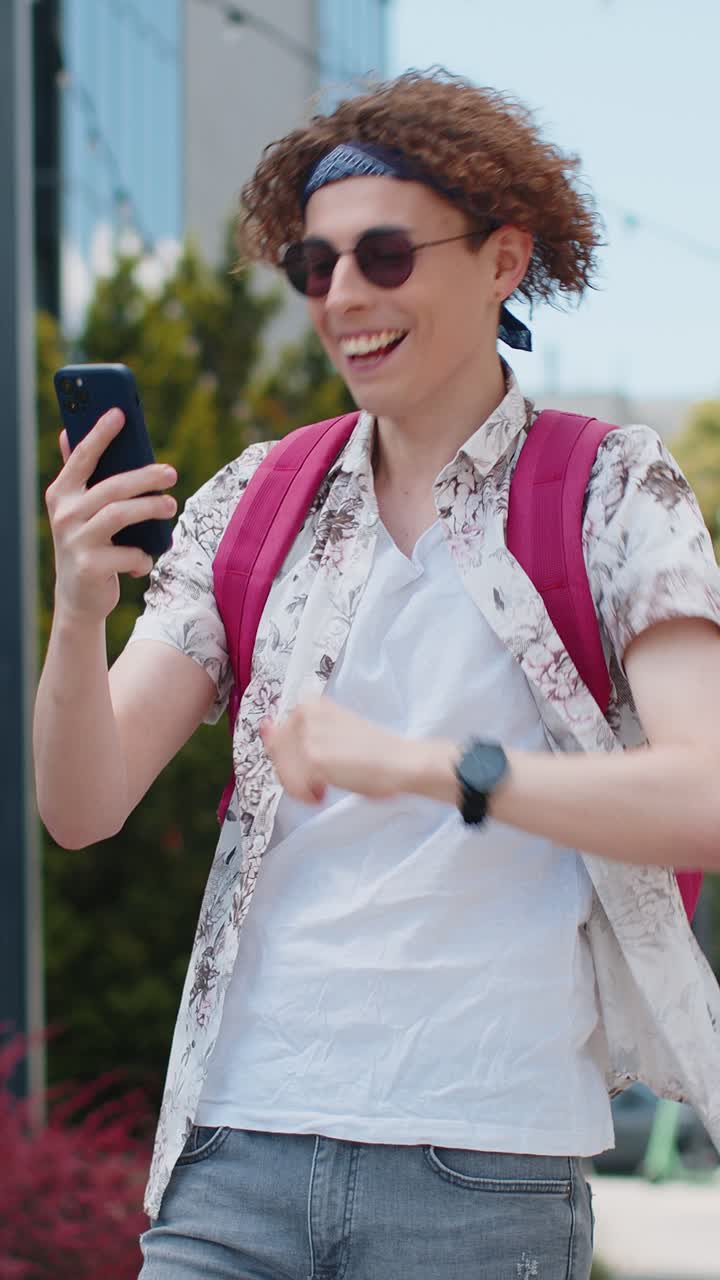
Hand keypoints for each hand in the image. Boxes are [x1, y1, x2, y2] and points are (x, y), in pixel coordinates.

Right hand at [45, 407, 176, 624]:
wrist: (79, 597)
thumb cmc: (88, 544)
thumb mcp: (78, 509)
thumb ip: (77, 474)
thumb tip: (65, 432)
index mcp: (61, 493)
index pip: (82, 457)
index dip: (100, 433)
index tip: (120, 412)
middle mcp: (64, 514)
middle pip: (112, 487)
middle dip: (145, 477)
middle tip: (171, 474)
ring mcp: (75, 540)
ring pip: (121, 515)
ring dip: (151, 509)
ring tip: (170, 507)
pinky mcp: (90, 566)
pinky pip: (129, 553)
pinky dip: (143, 556)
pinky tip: (144, 560)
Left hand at [259, 697, 412, 804]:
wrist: (401, 760)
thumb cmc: (373, 751)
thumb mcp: (332, 730)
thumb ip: (299, 730)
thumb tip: (264, 728)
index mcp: (310, 702)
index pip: (278, 735)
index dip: (290, 758)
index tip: (310, 766)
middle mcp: (305, 712)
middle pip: (277, 754)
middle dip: (293, 773)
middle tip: (318, 782)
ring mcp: (308, 734)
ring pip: (283, 771)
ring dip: (301, 786)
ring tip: (324, 787)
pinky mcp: (314, 757)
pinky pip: (294, 785)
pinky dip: (306, 795)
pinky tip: (326, 791)